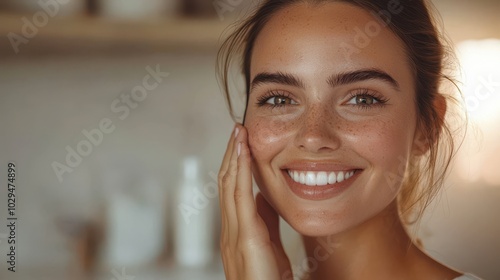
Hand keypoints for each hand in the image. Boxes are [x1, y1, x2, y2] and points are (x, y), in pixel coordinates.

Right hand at [218, 124, 291, 279]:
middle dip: (231, 154)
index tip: (240, 143)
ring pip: (229, 185)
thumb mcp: (269, 244)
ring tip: (238, 133)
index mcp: (235, 230)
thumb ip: (264, 220)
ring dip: (234, 156)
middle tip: (237, 129)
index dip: (234, 164)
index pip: (231, 189)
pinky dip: (240, 172)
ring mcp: (233, 233)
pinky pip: (240, 197)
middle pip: (226, 182)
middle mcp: (229, 229)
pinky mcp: (245, 237)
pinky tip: (244, 154)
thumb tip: (261, 197)